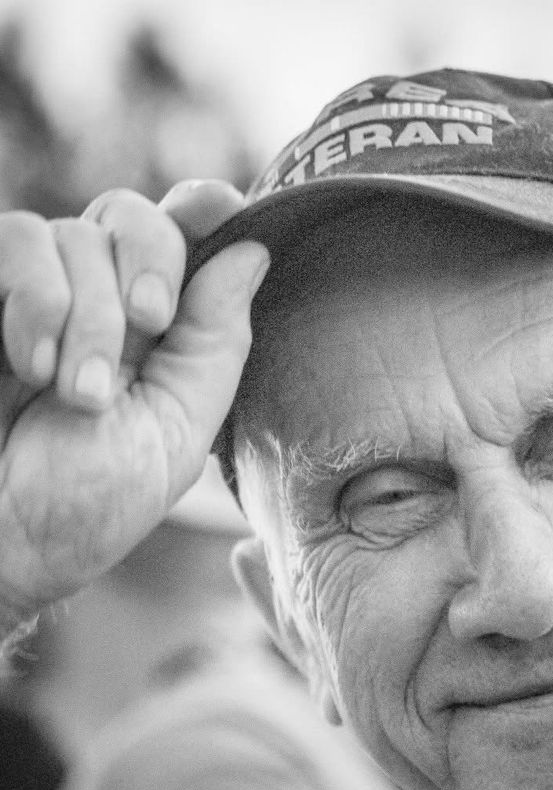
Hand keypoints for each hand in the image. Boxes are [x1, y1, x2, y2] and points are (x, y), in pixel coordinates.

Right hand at [0, 180, 269, 623]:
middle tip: (148, 326)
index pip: (185, 238)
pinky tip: (31, 365)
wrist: (2, 544)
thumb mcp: (176, 431)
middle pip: (134, 216)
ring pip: (72, 233)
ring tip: (75, 392)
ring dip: (86, 314)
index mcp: (158, 336)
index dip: (203, 208)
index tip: (217, 208)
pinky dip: (34, 299)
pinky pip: (16, 239)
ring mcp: (34, 296)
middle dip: (149, 266)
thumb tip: (253, 249)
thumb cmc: (89, 504)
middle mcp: (98, 302)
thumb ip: (215, 343)